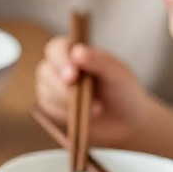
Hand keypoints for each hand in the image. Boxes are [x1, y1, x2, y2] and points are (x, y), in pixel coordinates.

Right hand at [34, 37, 159, 148]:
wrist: (126, 122)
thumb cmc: (123, 92)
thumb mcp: (118, 74)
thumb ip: (99, 61)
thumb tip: (77, 52)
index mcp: (74, 52)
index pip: (56, 49)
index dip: (60, 61)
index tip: (72, 76)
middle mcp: (59, 67)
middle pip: (46, 71)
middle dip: (63, 88)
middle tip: (88, 101)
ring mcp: (52, 86)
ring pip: (46, 92)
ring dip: (68, 103)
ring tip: (97, 110)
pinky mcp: (51, 106)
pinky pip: (49, 109)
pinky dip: (65, 114)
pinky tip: (84, 117)